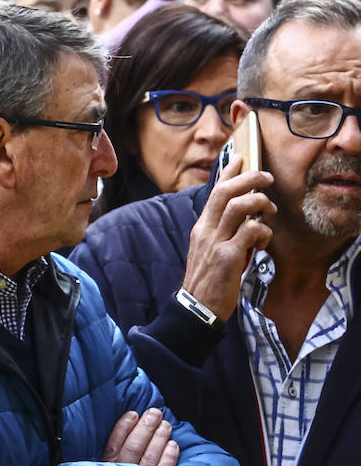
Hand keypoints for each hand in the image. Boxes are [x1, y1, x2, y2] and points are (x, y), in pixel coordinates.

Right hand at [102, 408, 179, 465]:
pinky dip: (169, 457)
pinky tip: (173, 445)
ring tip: (165, 425)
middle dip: (145, 428)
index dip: (124, 427)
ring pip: (149, 456)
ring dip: (158, 438)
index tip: (133, 414)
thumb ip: (107, 456)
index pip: (114, 444)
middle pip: (133, 447)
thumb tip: (120, 430)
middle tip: (155, 413)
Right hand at [182, 153, 274, 320]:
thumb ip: (221, 232)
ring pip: (239, 207)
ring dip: (260, 202)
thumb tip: (244, 218)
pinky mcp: (228, 257)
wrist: (196, 307)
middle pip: (226, 192)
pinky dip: (263, 232)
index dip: (228, 172)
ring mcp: (216, 242)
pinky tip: (264, 242)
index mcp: (201, 227)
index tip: (241, 159)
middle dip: (249, 179)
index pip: (214, 192)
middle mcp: (206, 230)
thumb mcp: (208, 250)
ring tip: (270, 210)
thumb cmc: (207, 280)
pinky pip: (251, 232)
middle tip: (266, 177)